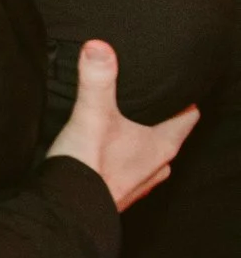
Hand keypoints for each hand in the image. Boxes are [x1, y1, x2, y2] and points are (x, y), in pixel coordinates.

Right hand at [47, 39, 199, 208]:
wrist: (68, 212)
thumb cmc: (90, 165)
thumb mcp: (92, 114)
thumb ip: (97, 79)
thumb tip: (99, 45)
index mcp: (162, 145)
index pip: (188, 117)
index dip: (186, 99)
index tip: (179, 84)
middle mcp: (156, 166)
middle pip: (169, 137)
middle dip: (161, 120)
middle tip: (148, 101)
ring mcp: (139, 183)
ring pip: (150, 157)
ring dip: (142, 143)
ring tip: (127, 126)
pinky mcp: (118, 193)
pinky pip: (129, 172)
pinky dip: (123, 161)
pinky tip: (105, 154)